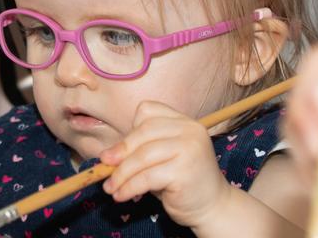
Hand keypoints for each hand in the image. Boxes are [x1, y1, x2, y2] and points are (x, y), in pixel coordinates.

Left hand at [99, 101, 230, 229]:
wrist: (213, 206)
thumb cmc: (182, 181)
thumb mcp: (162, 157)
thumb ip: (141, 149)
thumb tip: (107, 156)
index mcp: (184, 121)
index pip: (148, 111)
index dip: (130, 129)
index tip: (120, 149)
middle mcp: (190, 129)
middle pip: (143, 132)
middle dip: (120, 152)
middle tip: (105, 167)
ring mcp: (190, 148)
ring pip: (142, 156)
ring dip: (121, 174)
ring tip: (110, 187)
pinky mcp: (184, 170)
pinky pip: (146, 177)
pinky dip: (129, 187)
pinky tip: (121, 195)